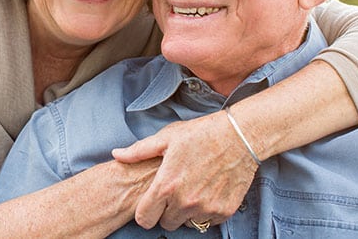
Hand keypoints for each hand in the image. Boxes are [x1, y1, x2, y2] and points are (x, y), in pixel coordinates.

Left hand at [111, 111, 258, 230]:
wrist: (240, 136)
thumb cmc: (202, 134)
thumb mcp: (167, 138)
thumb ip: (139, 151)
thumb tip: (117, 154)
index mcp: (166, 185)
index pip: (144, 218)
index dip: (145, 212)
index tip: (152, 203)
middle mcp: (184, 202)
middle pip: (166, 224)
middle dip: (167, 211)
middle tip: (175, 191)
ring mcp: (205, 208)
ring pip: (187, 223)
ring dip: (187, 212)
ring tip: (192, 189)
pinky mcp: (224, 210)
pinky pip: (208, 221)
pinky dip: (206, 211)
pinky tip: (208, 191)